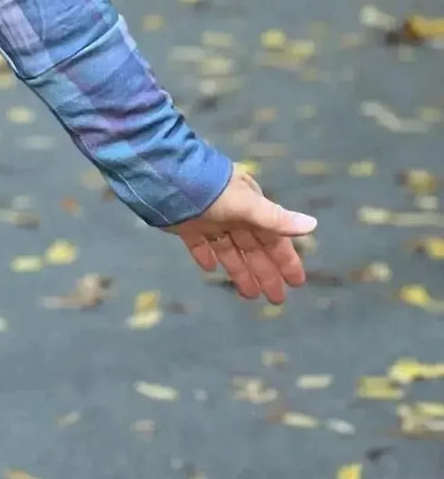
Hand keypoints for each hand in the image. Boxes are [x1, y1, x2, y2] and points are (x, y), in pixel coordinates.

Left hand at [164, 164, 317, 303]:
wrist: (166, 178)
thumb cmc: (210, 190)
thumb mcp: (246, 205)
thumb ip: (275, 218)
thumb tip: (312, 224)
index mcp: (250, 206)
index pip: (273, 238)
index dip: (285, 259)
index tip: (297, 282)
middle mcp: (232, 213)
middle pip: (253, 248)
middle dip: (266, 272)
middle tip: (277, 300)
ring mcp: (209, 218)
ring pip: (230, 249)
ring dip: (240, 270)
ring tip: (250, 295)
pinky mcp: (186, 224)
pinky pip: (200, 244)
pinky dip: (205, 256)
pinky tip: (209, 269)